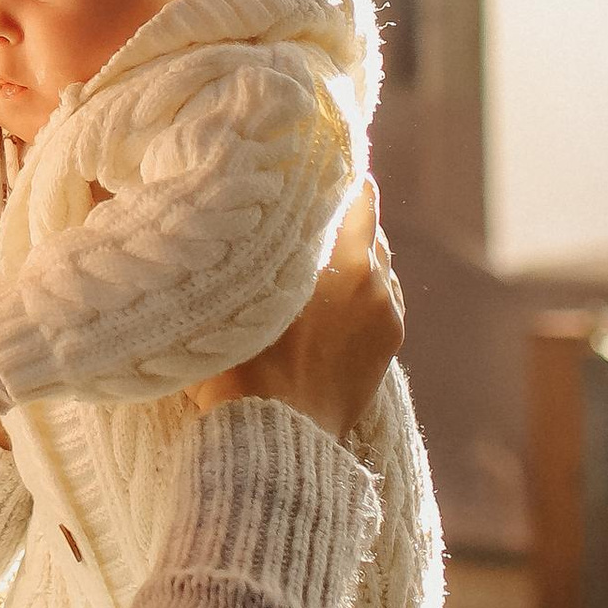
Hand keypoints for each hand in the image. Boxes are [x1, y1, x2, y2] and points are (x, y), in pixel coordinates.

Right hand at [186, 181, 402, 445]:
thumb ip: (245, 249)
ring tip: (320, 261)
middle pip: (367, 226)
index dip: (336, 178)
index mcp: (342, 257)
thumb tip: (219, 215)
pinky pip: (383, 297)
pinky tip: (335, 299)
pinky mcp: (389, 344)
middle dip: (342, 219)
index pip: (357, 194)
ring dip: (355, 257)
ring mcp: (386, 313)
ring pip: (377, 263)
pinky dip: (364, 290)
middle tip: (309, 214)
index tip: (316, 169)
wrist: (278, 438)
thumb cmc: (243, 364)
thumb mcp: (235, 293)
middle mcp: (373, 278)